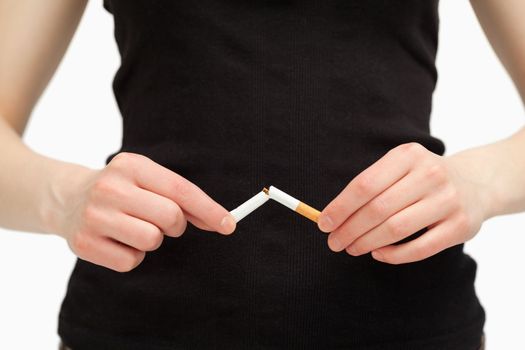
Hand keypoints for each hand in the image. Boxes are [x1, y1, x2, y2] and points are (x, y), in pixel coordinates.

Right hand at [54, 152, 236, 271]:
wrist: (68, 198)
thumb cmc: (122, 189)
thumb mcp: (147, 178)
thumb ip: (181, 195)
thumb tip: (219, 220)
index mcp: (131, 165)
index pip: (181, 190)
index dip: (208, 209)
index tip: (228, 225)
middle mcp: (110, 187)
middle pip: (171, 218)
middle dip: (175, 224)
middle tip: (158, 218)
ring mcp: (94, 216)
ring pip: (152, 240)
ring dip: (152, 239)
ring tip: (134, 226)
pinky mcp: (83, 243)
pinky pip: (132, 261)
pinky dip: (132, 255)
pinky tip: (118, 240)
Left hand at [317, 142, 493, 263]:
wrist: (475, 183)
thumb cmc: (422, 178)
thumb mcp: (399, 167)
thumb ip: (370, 186)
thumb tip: (331, 216)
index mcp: (408, 155)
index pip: (364, 184)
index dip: (340, 207)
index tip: (324, 224)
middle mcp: (430, 174)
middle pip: (377, 208)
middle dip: (349, 229)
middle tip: (334, 242)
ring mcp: (448, 200)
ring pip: (395, 229)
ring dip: (366, 243)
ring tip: (351, 249)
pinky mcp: (460, 226)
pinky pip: (420, 248)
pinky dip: (393, 255)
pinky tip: (378, 254)